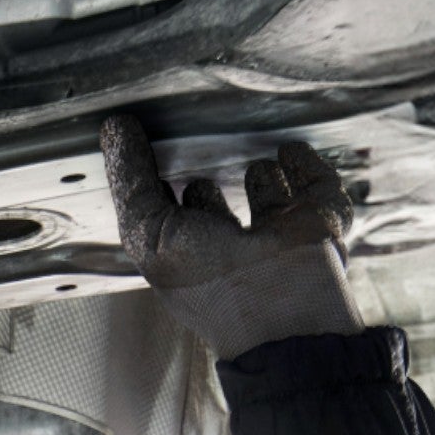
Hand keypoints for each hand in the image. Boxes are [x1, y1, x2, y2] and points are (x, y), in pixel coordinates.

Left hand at [99, 114, 362, 359]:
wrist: (282, 305)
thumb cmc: (208, 282)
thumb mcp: (150, 229)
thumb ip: (132, 181)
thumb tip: (114, 129)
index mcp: (189, 259)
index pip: (171, 221)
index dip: (161, 197)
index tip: (152, 169)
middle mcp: (232, 250)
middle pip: (217, 215)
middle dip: (208, 194)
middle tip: (199, 165)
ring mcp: (278, 237)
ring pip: (269, 203)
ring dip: (262, 180)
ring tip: (254, 161)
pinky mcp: (320, 222)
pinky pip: (315, 187)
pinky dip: (305, 167)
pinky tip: (292, 151)